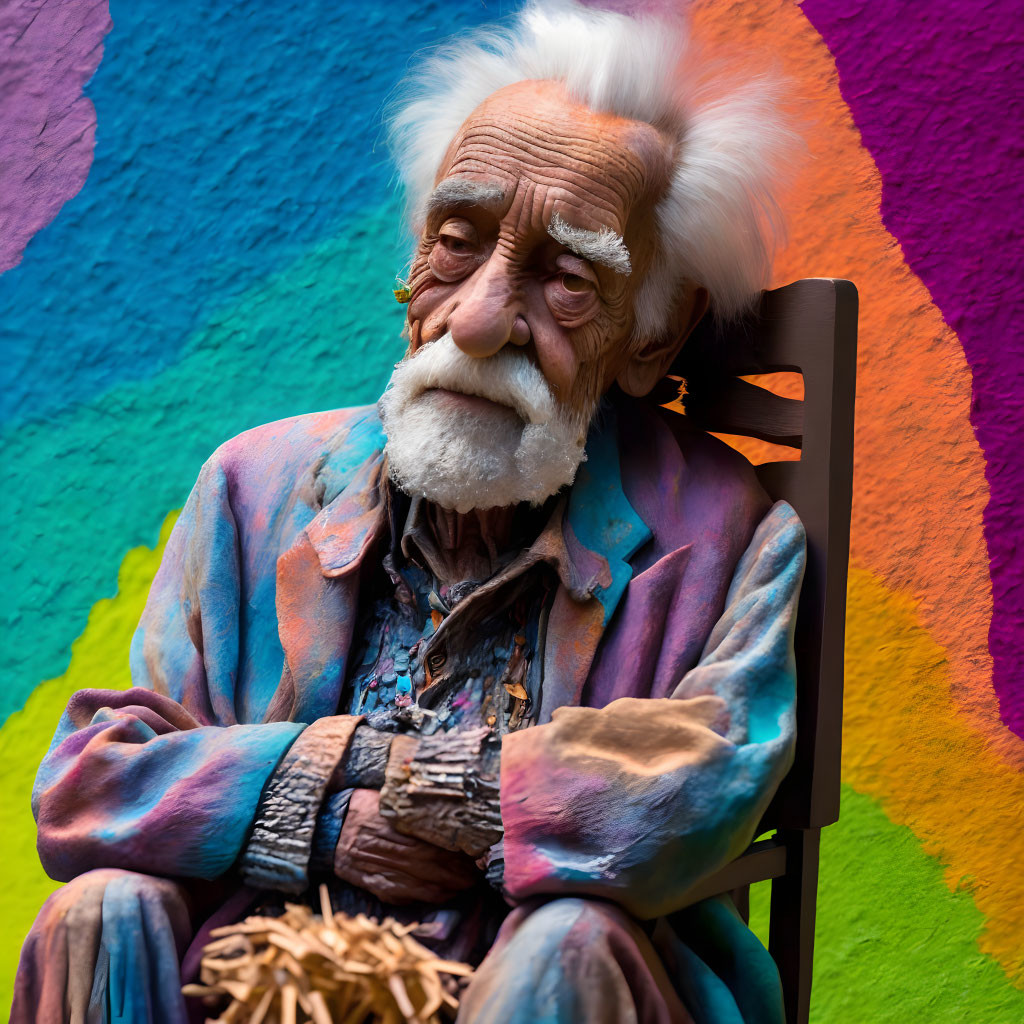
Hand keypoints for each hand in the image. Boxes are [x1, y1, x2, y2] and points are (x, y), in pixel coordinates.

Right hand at [333, 788, 479, 904]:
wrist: (328, 828)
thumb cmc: (362, 807)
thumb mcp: (385, 798)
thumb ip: (410, 807)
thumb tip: (444, 808)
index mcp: (388, 825)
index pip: (429, 841)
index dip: (454, 850)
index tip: (473, 851)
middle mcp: (384, 849)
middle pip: (429, 863)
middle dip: (457, 871)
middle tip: (478, 872)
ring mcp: (379, 870)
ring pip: (420, 883)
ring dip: (448, 886)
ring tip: (467, 884)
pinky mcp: (374, 884)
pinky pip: (405, 894)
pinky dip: (427, 896)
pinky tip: (444, 893)